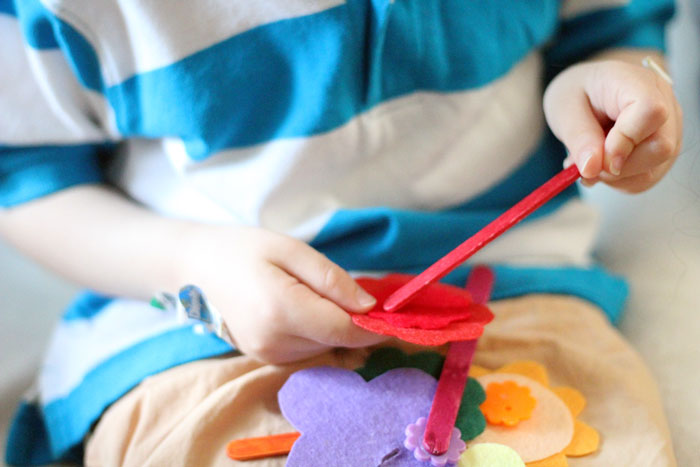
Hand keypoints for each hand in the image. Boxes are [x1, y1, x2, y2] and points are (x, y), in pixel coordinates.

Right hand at [179, 225, 385, 362]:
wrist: (194, 266)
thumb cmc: (243, 248)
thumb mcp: (291, 249)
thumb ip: (331, 279)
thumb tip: (369, 307)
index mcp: (282, 311)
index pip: (345, 330)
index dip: (374, 326)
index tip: (394, 314)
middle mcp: (274, 343)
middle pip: (337, 342)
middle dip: (355, 323)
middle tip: (357, 294)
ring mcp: (267, 355)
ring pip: (324, 350)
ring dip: (335, 329)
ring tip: (321, 296)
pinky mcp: (264, 358)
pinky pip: (307, 352)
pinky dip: (318, 336)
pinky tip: (308, 311)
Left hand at [543, 54, 681, 192]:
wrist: (591, 92)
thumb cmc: (578, 94)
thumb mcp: (563, 108)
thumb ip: (578, 136)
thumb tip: (592, 168)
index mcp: (636, 82)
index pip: (651, 112)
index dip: (625, 141)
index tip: (597, 158)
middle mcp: (665, 103)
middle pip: (660, 148)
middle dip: (616, 167)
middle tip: (583, 163)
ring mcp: (670, 129)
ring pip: (653, 170)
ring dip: (613, 177)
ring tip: (589, 161)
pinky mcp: (665, 152)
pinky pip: (646, 179)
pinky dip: (618, 181)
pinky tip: (602, 165)